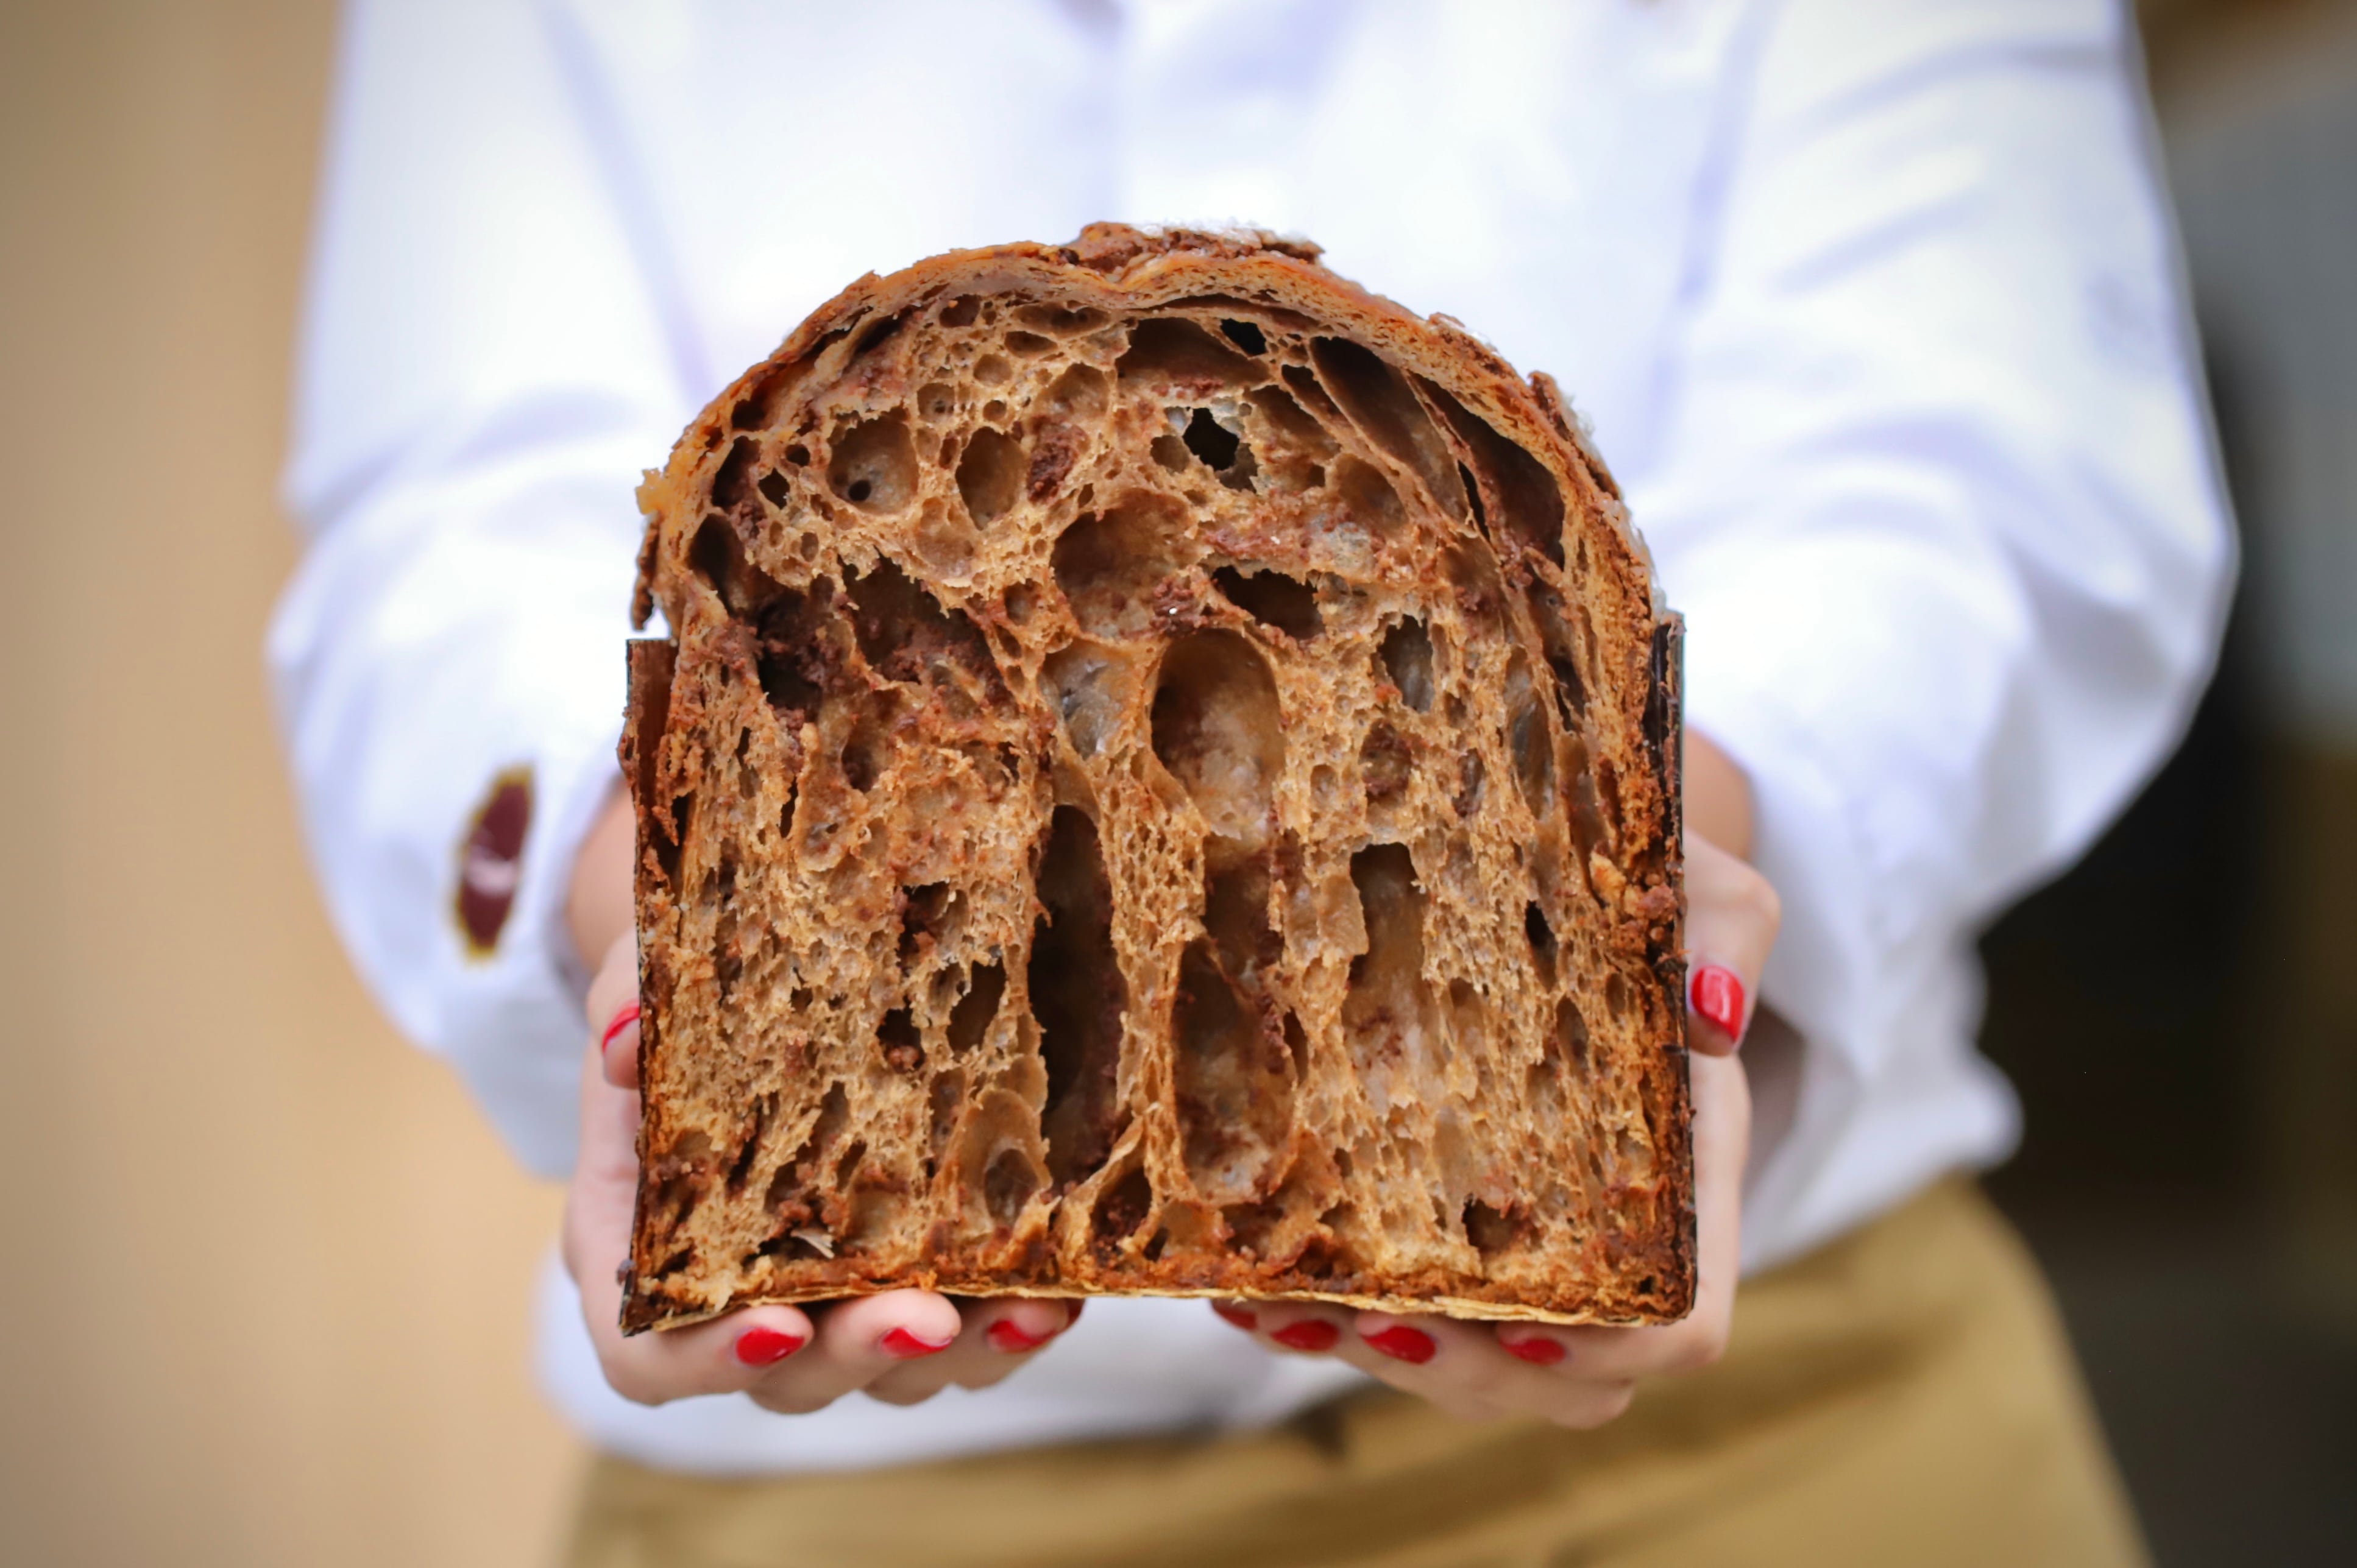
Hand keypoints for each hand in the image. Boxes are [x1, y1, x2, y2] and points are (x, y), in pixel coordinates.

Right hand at [560, 801, 1076, 1411]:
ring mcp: (837, 1300)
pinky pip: (968, 1337)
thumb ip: (632, 1000)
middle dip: (862, 1352)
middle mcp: (740, 1295)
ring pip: (893, 1373)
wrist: (769, 968)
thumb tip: (627, 1040)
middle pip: (791, 1376)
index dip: (706, 1361)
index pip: (649, 1353)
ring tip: (1025, 1309)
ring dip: (963, 1355)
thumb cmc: (695, 983)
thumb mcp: (647, 970)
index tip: (779, 1325)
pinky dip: (1012, 1325)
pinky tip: (1059, 1289)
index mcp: (646, 1245)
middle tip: (925, 1318)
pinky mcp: (921, 1278)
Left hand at [1212, 734, 1778, 1427]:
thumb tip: (1712, 1017)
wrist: (1573, 862)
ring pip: (1471, 1365)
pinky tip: (1248, 1290)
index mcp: (1683, 1167)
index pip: (1681, 1315)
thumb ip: (1725, 924)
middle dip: (1463, 1371)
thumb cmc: (1640, 876)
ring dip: (1373, 1356)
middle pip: (1564, 1377)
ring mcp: (1524, 1239)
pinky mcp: (1441, 1226)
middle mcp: (1608, 1225)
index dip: (1611, 1349)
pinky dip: (1317, 1318)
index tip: (1522, 1326)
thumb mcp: (1697, 879)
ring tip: (1282, 1308)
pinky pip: (1389, 1310)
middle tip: (1367, 1317)